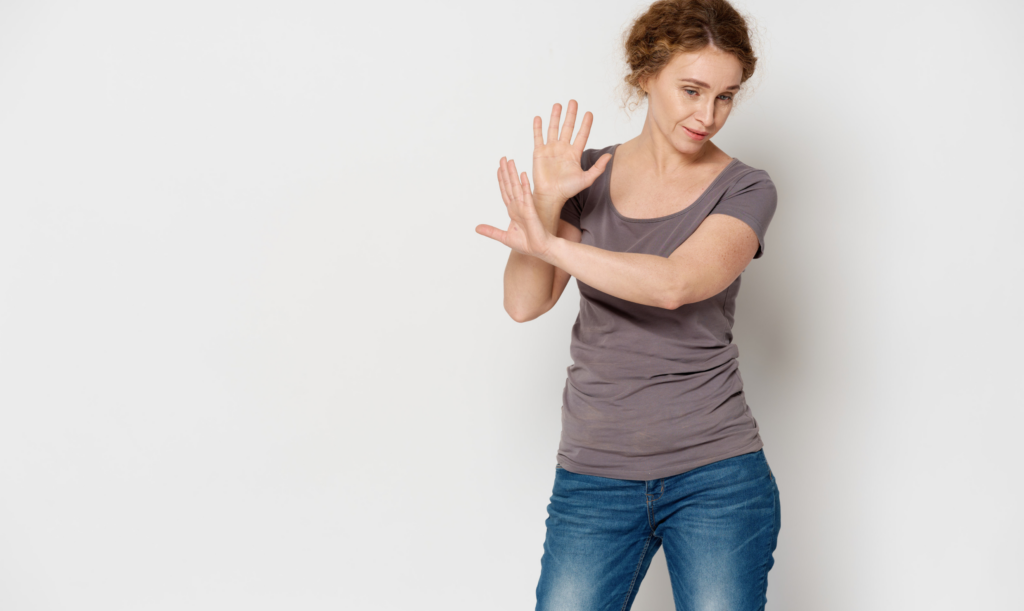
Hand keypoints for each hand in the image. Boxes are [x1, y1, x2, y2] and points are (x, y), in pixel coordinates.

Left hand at [475, 157, 555, 259]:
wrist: (540, 250)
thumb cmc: (527, 244)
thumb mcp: (504, 237)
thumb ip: (491, 231)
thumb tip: (476, 228)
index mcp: (513, 211)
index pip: (505, 192)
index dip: (501, 180)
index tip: (498, 169)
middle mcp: (518, 206)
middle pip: (510, 185)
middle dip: (506, 172)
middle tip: (503, 158)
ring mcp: (525, 207)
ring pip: (517, 187)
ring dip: (513, 174)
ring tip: (510, 161)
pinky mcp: (531, 211)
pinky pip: (526, 196)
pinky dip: (524, 185)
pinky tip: (522, 175)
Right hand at [531, 100, 611, 215]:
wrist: (551, 196)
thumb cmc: (568, 190)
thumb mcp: (586, 179)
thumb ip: (598, 168)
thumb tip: (609, 156)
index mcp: (574, 154)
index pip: (581, 135)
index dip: (585, 124)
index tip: (589, 113)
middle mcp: (563, 148)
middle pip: (568, 127)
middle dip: (571, 114)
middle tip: (573, 102)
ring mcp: (551, 149)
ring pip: (553, 129)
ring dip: (555, 117)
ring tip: (558, 105)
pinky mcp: (539, 152)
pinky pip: (538, 137)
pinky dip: (538, 127)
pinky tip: (539, 118)